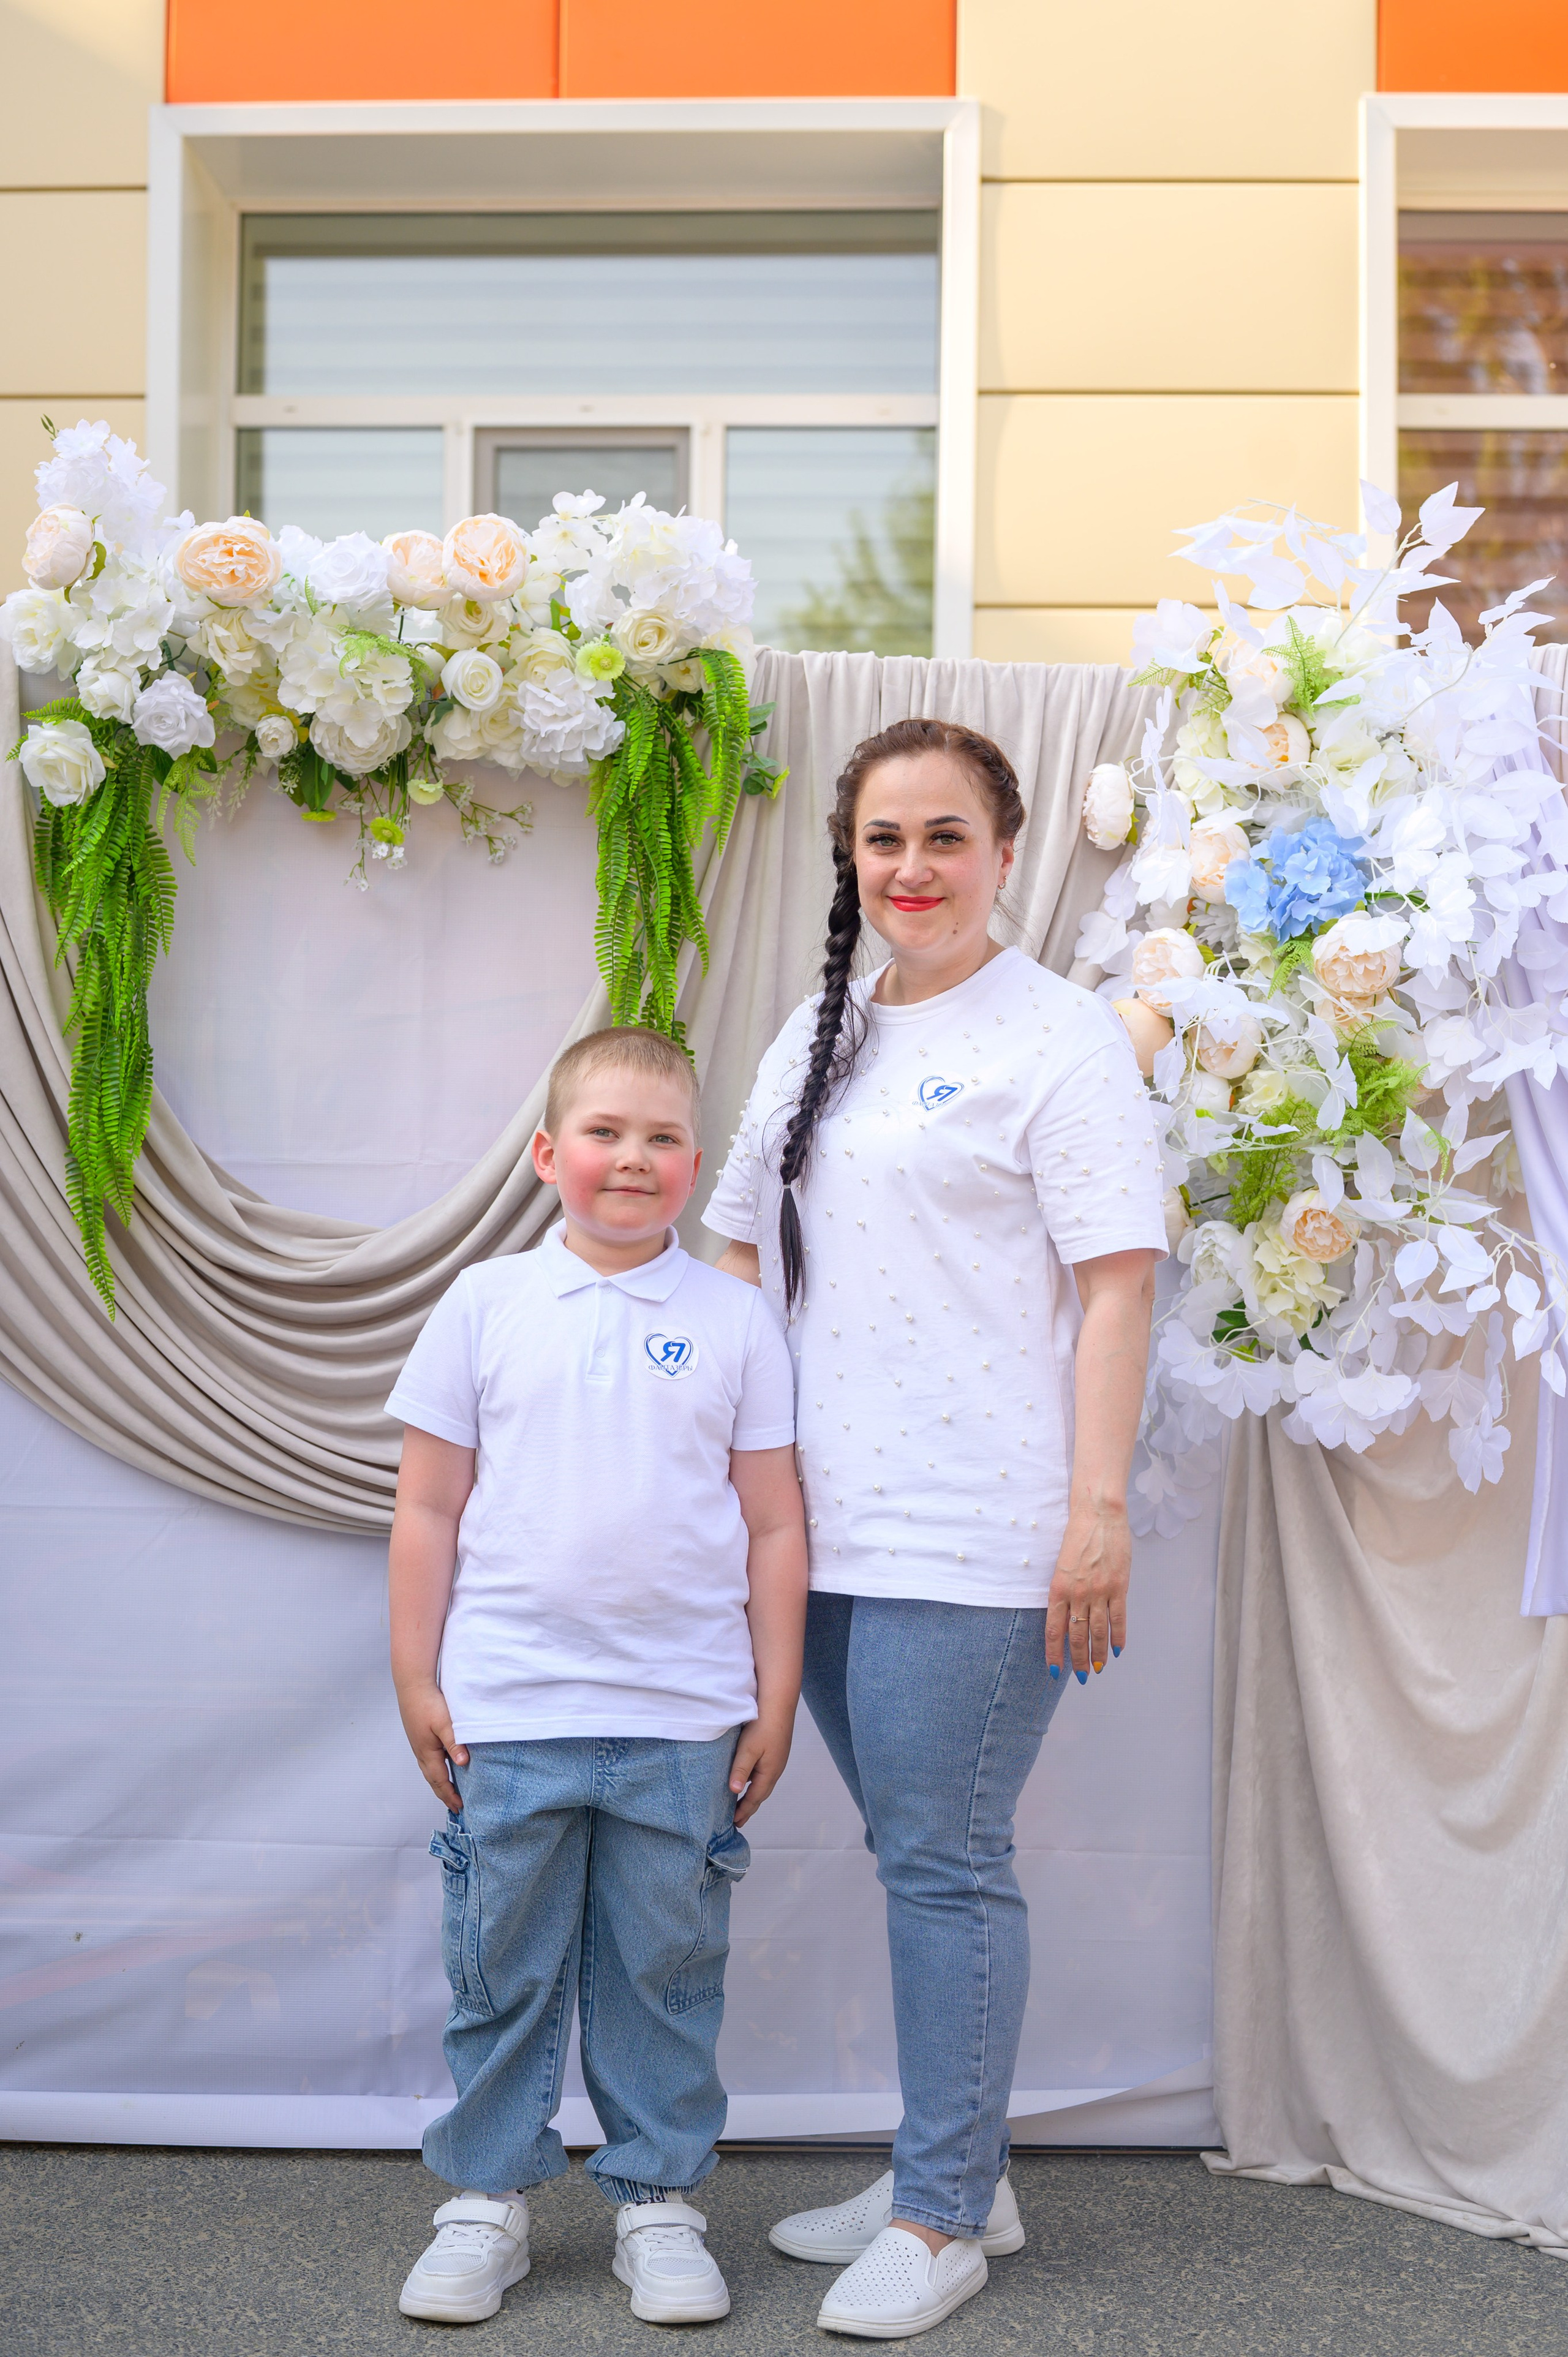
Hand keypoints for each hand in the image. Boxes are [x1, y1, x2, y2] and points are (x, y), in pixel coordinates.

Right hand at [397, 1679, 468, 1811]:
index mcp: (427, 1753)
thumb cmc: (428, 1703)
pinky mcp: (419, 1737)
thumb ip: (454, 1743)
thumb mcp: (445, 1724)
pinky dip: (436, 1770)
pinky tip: (443, 1766)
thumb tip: (463, 1764)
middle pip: (432, 1780)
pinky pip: (429, 1761)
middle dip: (444, 1794)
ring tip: (449, 1791)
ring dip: (439, 1783)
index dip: (450, 1795)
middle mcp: (421, 1752)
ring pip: (429, 1771)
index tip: (460, 1807)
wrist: (413, 1685)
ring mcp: (418, 1745)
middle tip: (456, 1806)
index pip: (440, 1781)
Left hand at [729, 1707, 793, 1826]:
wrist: (778, 1704)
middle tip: (737, 1821)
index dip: (744, 1811)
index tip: (734, 1823)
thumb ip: (741, 1770)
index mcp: (769, 1773)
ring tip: (741, 1804)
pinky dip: (755, 1783)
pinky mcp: (774, 1751)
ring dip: (752, 1796)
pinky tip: (748, 1779)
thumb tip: (734, 1791)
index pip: (755, 1799)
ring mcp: (776, 1760)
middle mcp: (775, 1769)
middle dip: (749, 1808)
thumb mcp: (748, 1749)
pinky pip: (763, 1774)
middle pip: (761, 1795)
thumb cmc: (763, 1725)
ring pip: (763, 1784)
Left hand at [1045, 1502, 1130, 1678]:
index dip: (1054, 1653)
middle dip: (1077, 1660)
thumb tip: (1066, 1620)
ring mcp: (1100, 1591)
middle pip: (1077, 1636)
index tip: (1054, 1671)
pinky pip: (1119, 1618)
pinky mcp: (1119, 1586)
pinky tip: (1117, 1650)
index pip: (1054, 1630)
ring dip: (1097, 1655)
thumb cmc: (1076, 1536)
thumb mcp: (1061, 1566)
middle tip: (1080, 1677)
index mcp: (1058, 1588)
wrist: (1098, 1514)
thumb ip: (1063, 1593)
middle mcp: (1078, 1593)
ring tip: (1097, 1669)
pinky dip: (1118, 1637)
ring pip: (1098, 1632)